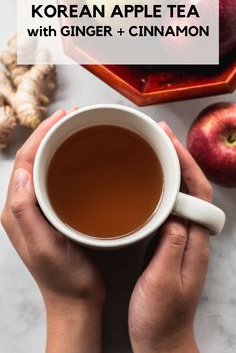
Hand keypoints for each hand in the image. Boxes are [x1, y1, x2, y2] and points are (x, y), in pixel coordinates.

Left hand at [1, 110, 104, 352]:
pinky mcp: (54, 213)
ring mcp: (39, 209)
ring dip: (57, 145)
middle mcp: (24, 206)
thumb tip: (21, 172)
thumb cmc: (63, 278)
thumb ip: (25, 212)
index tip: (61, 118)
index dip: (40, 135)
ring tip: (75, 130)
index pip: (24, 161)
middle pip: (32, 159)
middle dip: (49, 134)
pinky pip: (55, 179)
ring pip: (44, 167)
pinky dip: (66, 162)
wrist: (76, 301)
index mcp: (16, 210)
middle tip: (71, 118)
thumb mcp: (43, 247)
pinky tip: (81, 158)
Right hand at [128, 122, 211, 352]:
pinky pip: (166, 205)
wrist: (161, 340)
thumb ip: (172, 246)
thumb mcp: (164, 283)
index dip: (186, 164)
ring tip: (152, 147)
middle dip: (178, 156)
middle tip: (158, 134)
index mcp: (194, 242)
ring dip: (169, 167)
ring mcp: (179, 237)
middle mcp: (191, 235)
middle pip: (191, 186)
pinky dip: (158, 186)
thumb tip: (174, 212)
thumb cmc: (161, 316)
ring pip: (179, 193)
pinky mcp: (167, 242)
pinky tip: (144, 180)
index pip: (198, 192)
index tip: (167, 142)